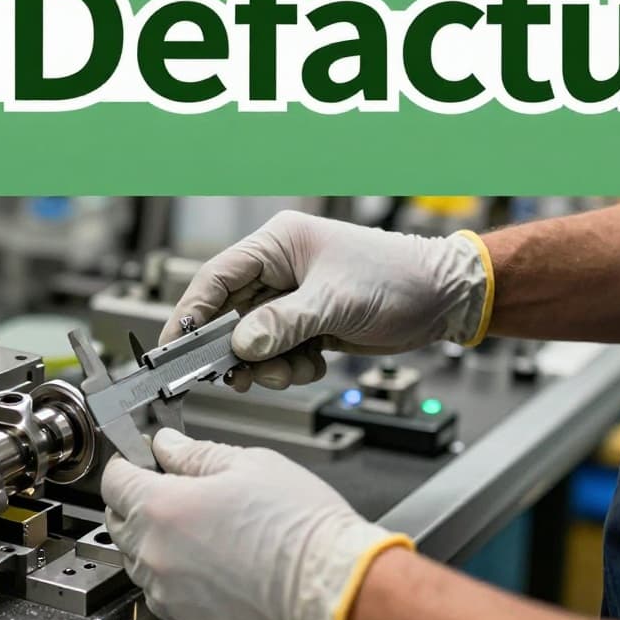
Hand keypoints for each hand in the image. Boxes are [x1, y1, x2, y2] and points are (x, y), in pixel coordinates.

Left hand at [102, 429, 410, 619]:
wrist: (331, 583)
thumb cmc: (299, 526)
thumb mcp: (248, 464)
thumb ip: (194, 453)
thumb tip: (167, 445)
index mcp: (164, 507)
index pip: (113, 479)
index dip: (128, 462)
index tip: (141, 458)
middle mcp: (156, 552)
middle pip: (119, 519)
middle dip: (138, 498)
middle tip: (174, 485)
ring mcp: (168, 590)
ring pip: (138, 555)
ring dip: (154, 536)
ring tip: (201, 524)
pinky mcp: (185, 617)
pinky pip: (159, 588)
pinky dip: (171, 570)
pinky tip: (207, 556)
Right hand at [161, 211, 490, 390]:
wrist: (445, 299)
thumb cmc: (400, 278)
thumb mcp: (335, 302)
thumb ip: (283, 324)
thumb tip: (240, 345)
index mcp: (278, 244)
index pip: (216, 278)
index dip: (191, 313)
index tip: (173, 348)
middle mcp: (280, 269)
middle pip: (230, 315)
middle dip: (236, 349)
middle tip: (236, 376)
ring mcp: (294, 298)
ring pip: (254, 340)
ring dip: (268, 363)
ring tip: (295, 367)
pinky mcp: (308, 323)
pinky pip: (278, 352)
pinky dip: (289, 367)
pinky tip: (315, 363)